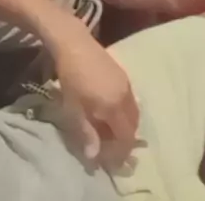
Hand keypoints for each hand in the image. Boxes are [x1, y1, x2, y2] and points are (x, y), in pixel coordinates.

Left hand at [54, 31, 138, 161]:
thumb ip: (86, 133)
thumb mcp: (73, 108)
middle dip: (124, 139)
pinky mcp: (122, 73)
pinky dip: (124, 110)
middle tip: (110, 147)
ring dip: (125, 124)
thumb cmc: (71, 77)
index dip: (121, 151)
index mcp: (115, 107)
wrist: (74, 43)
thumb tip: (94, 156)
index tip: (111, 160)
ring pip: (133, 111)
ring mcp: (126, 83)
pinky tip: (109, 110)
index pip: (126, 136)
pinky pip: (129, 99)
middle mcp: (126, 96)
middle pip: (133, 125)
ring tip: (108, 129)